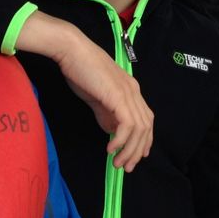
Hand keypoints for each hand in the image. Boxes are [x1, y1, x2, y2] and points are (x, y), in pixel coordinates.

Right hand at [17, 12, 153, 171]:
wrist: (72, 51)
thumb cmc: (81, 70)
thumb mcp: (97, 96)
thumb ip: (107, 113)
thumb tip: (113, 131)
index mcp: (131, 90)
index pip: (146, 119)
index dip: (144, 140)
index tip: (136, 157)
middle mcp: (134, 91)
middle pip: (146, 127)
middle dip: (138, 151)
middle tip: (126, 167)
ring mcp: (128, 93)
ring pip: (139, 129)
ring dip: (130, 150)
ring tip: (117, 162)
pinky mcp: (118, 96)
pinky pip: (128, 124)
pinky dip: (122, 140)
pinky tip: (110, 149)